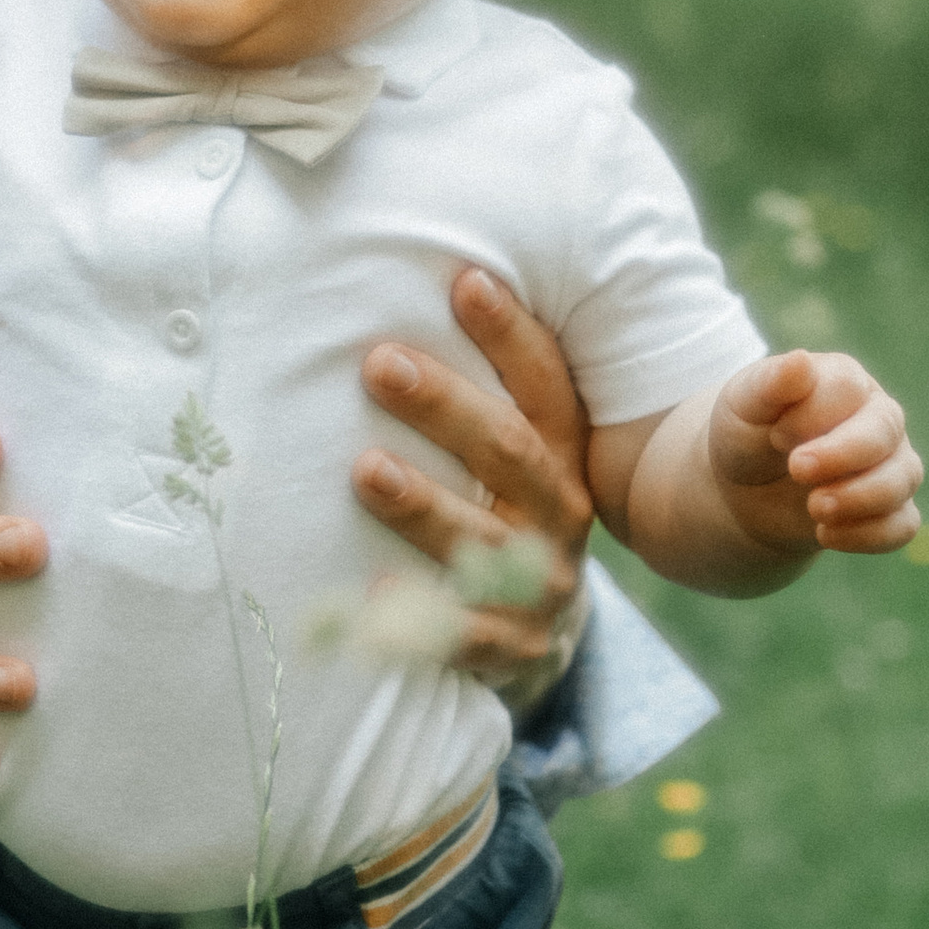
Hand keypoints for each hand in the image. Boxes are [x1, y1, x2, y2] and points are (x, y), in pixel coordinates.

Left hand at [354, 270, 593, 689]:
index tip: (465, 282)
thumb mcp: (510, 451)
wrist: (533, 630)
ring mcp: (540, 585)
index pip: (546, 387)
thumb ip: (478, 391)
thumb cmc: (498, 509)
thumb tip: (427, 285)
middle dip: (445, 407)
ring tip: (365, 470)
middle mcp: (561, 514)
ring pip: (482, 543)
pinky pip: (465, 635)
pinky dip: (421, 616)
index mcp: (562, 454)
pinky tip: (373, 591)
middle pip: (508, 453)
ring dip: (423, 505)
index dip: (511, 336)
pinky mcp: (511, 646)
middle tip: (380, 365)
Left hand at [708, 349, 921, 555]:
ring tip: (815, 509)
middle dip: (840, 456)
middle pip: (883, 432)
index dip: (811, 415)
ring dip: (858, 499)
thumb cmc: (747, 435)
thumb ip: (770, 384)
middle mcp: (878, 418)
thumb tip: (801, 361)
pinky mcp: (892, 509)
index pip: (846, 388)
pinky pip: (902, 525)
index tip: (774, 436)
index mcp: (843, 380)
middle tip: (796, 470)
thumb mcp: (742, 406)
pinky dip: (868, 535)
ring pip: (902, 479)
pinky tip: (826, 534)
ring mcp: (892, 464)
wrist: (746, 491)